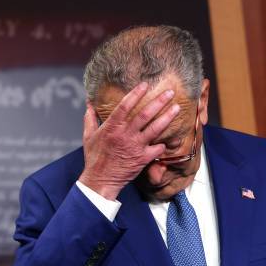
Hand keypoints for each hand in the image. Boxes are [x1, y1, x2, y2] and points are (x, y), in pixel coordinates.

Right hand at [79, 82, 179, 199]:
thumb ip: (90, 118)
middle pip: (145, 115)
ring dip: (167, 118)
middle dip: (159, 102)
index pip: (125, 106)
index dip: (136, 94)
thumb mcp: (88, 136)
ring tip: (176, 108)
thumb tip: (89, 103)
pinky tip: (170, 139)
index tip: (145, 85)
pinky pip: (158, 148)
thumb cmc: (94, 158)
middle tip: (170, 92)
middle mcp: (125, 135)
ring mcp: (135, 146)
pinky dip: (164, 144)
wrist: (101, 180)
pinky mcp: (143, 158)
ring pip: (155, 129)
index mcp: (111, 127)